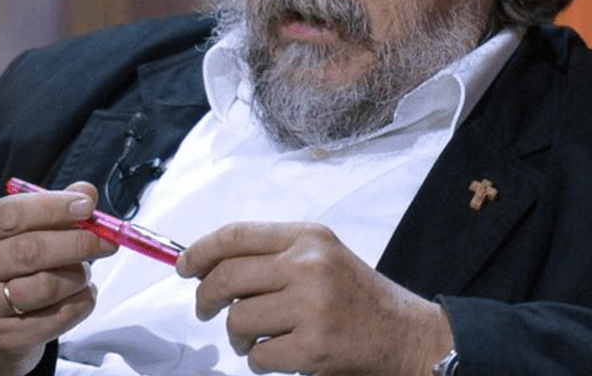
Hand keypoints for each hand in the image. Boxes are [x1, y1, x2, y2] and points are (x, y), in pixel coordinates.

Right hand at [0, 182, 116, 375]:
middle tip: (107, 241)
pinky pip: (58, 317)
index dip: (52, 207)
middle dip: (77, 243)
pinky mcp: (4, 339)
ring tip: (84, 272)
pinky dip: (81, 303)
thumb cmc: (6, 270)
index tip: (87, 206)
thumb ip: (51, 210)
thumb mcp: (18, 233)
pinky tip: (81, 295)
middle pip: (30, 250)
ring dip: (78, 276)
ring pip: (46, 286)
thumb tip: (86, 191)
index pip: (11, 214)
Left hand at [175, 222, 453, 375]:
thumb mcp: (320, 258)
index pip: (235, 235)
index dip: (200, 251)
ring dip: (236, 335)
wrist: (411, 338)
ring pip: (238, 319)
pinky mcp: (315, 347)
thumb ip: (271, 255)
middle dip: (205, 297)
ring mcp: (312, 307)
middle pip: (227, 277)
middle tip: (204, 309)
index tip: (184, 266)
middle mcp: (309, 266)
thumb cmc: (358, 299)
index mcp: (307, 238)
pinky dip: (259, 361)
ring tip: (252, 339)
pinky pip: (259, 355)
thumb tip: (207, 265)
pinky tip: (277, 356)